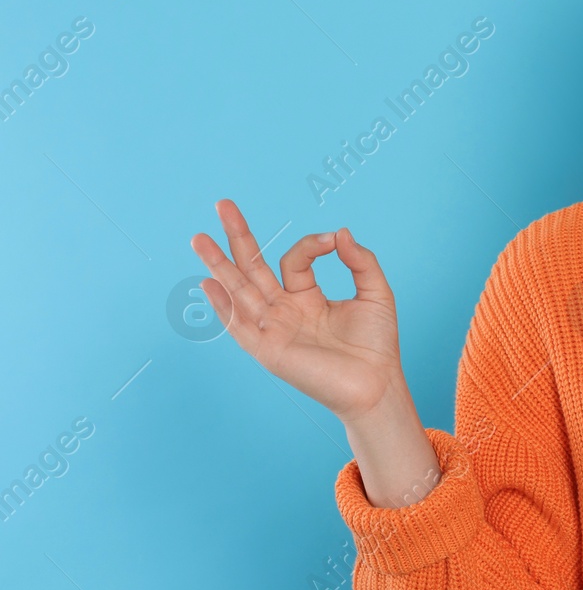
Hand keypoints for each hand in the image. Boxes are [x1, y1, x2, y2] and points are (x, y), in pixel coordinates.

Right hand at [189, 200, 408, 423]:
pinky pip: (241, 325)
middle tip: (222, 204)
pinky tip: (208, 283)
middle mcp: (284, 311)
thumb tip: (340, 232)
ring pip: (240, 290)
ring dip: (219, 264)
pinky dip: (224, 306)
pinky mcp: (269, 350)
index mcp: (307, 297)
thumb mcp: (375, 292)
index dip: (312, 244)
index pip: (294, 260)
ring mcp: (273, 329)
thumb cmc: (377, 344)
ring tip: (198, 238)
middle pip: (253, 268)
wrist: (377, 385)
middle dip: (238, 237)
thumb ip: (360, 261)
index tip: (334, 241)